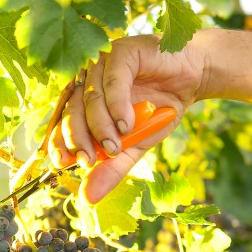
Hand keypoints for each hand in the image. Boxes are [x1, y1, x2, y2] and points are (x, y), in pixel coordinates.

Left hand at [49, 32, 209, 203]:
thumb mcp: (134, 146)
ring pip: (91, 98)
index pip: (62, 123)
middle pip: (72, 111)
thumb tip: (87, 199)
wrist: (192, 80)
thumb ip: (111, 169)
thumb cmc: (160, 109)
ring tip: (116, 146)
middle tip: (90, 160)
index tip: (64, 164)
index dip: (59, 143)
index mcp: (85, 101)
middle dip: (79, 139)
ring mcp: (103, 64)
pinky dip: (117, 106)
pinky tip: (127, 124)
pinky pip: (113, 81)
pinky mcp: (122, 52)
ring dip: (101, 126)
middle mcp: (88, 80)